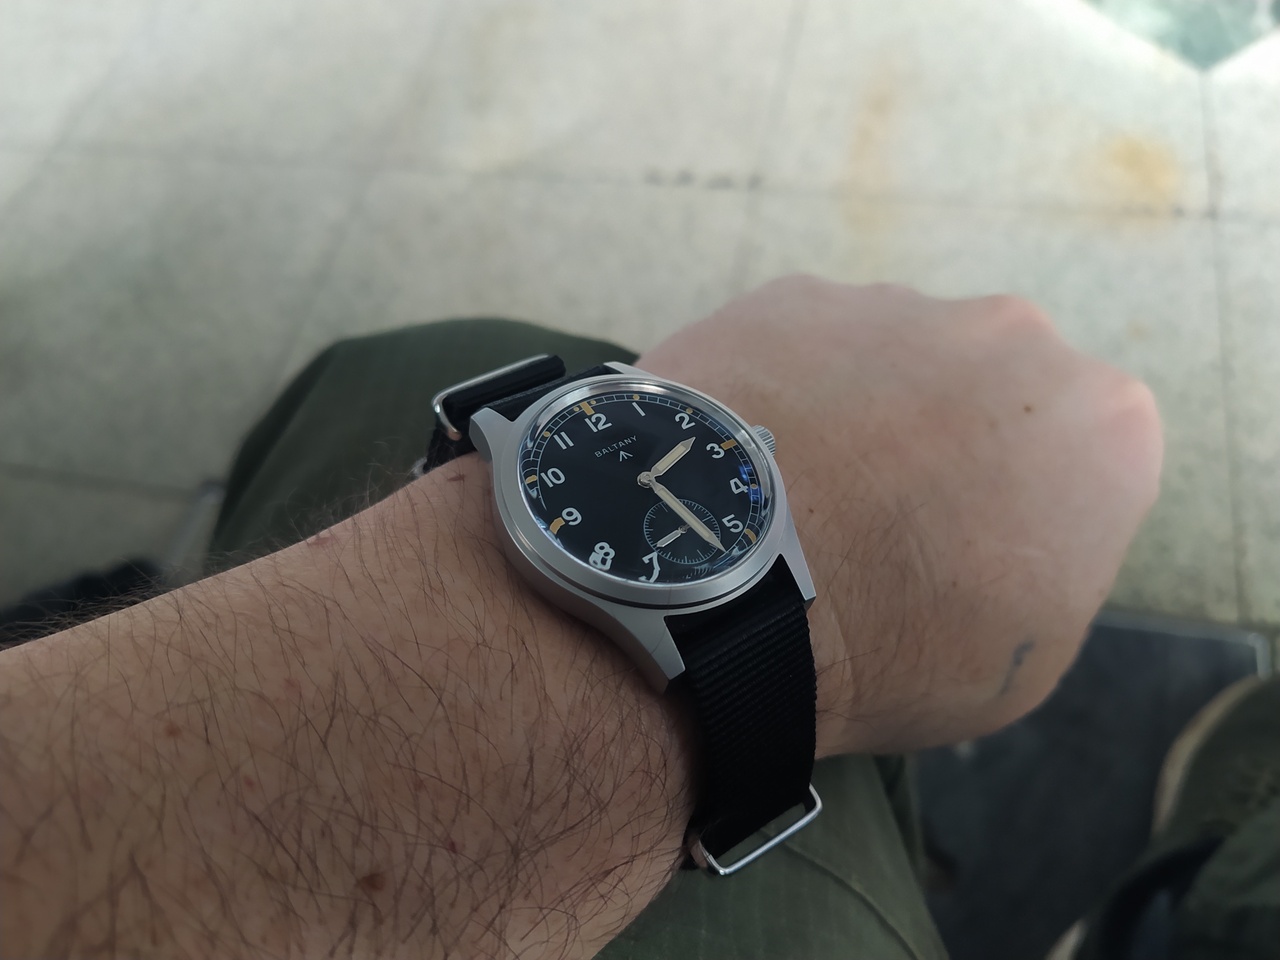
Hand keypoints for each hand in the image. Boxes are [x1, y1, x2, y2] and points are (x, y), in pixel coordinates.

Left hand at [638, 276, 1162, 755]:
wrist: (727, 585)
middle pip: (993, 394)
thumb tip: (1008, 527)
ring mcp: (898, 303)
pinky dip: (788, 390)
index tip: (971, 553)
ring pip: (897, 360)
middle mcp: (1015, 335)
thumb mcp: (1025, 657)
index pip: (1086, 461)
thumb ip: (1053, 562)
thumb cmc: (896, 641)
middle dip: (952, 444)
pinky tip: (752, 455)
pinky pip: (807, 348)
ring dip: (866, 411)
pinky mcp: (794, 296)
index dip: (1025, 512)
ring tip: (804, 492)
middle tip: (884, 519)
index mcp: (1106, 421)